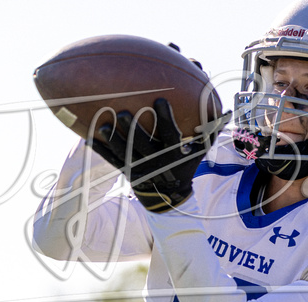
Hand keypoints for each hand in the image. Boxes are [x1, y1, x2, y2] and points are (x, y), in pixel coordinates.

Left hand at [93, 98, 229, 211]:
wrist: (170, 196)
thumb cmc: (185, 165)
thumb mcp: (201, 150)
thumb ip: (210, 128)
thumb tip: (220, 105)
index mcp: (174, 153)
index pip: (170, 135)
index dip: (165, 119)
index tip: (160, 100)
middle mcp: (156, 161)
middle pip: (143, 145)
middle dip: (133, 129)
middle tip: (124, 112)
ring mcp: (139, 168)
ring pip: (124, 153)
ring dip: (113, 140)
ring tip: (102, 125)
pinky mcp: (126, 172)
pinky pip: (111, 161)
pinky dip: (100, 150)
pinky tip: (87, 138)